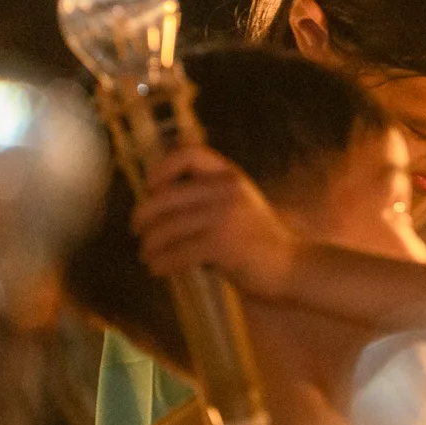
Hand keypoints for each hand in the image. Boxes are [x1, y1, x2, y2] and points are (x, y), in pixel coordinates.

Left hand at [131, 148, 302, 299]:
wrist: (289, 265)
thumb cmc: (256, 238)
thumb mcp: (236, 203)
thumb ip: (204, 196)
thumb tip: (153, 200)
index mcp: (231, 175)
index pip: (189, 154)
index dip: (163, 167)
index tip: (150, 187)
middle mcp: (227, 190)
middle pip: (165, 196)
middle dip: (142, 216)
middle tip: (136, 230)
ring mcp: (225, 216)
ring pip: (166, 229)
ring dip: (149, 246)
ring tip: (147, 256)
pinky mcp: (221, 245)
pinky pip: (176, 254)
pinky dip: (160, 264)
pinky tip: (158, 269)